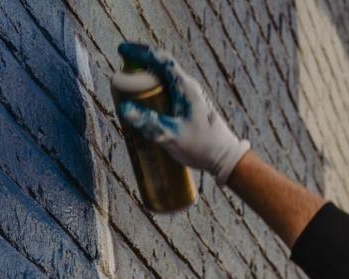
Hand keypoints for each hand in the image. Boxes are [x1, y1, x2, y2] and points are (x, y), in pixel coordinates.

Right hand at [116, 43, 250, 184]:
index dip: (140, 52)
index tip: (122, 50)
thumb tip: (124, 109)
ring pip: (165, 80)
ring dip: (147, 79)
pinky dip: (155, 91)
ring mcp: (191, 96)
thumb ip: (149, 123)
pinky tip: (146, 104)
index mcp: (185, 87)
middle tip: (122, 70)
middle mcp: (189, 87)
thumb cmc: (202, 147)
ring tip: (130, 86)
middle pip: (161, 68)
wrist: (226, 158)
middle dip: (140, 65)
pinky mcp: (191, 107)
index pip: (161, 60)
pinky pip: (169, 92)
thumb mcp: (171, 136)